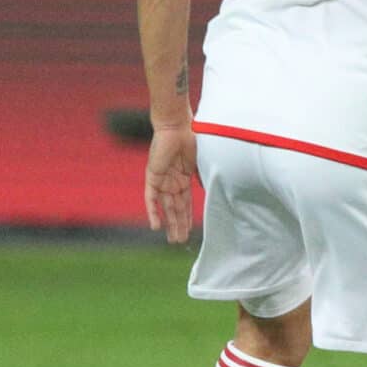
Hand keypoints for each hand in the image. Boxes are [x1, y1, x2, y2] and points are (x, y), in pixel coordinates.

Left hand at [144, 124, 198, 243]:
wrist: (177, 126)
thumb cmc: (192, 139)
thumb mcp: (201, 162)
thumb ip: (203, 178)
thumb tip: (215, 192)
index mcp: (184, 178)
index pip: (185, 203)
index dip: (187, 218)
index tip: (189, 231)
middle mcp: (172, 182)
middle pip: (175, 208)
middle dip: (178, 225)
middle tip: (180, 241)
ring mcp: (162, 180)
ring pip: (165, 207)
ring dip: (169, 223)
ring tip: (173, 239)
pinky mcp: (152, 177)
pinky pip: (151, 198)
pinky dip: (153, 212)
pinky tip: (155, 226)